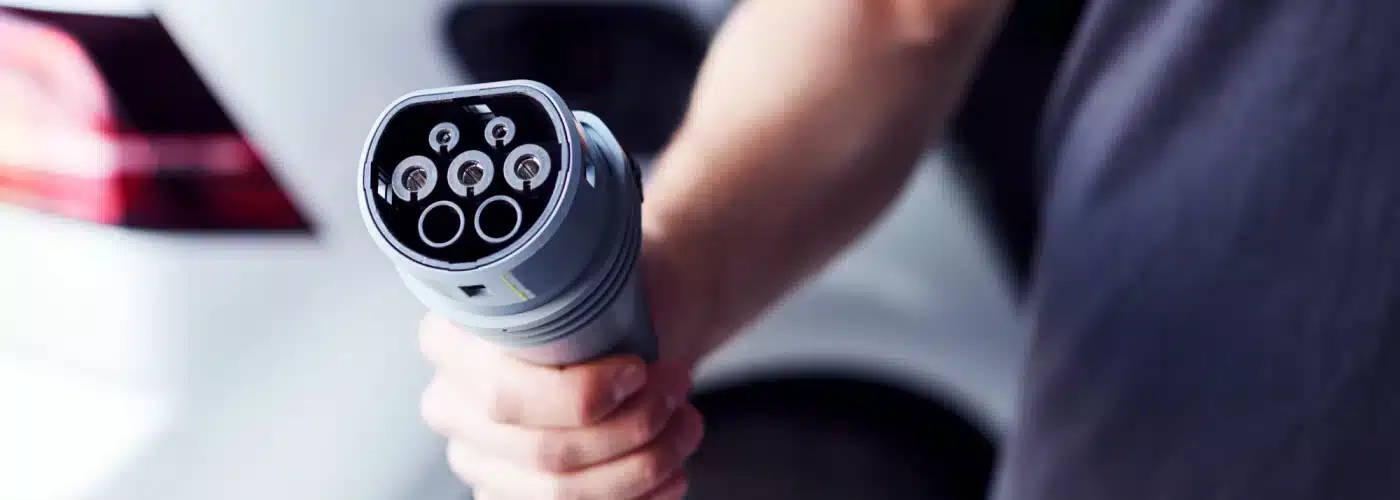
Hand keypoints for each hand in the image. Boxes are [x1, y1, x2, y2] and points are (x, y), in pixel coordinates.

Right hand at [418, 314, 703, 499]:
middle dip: (630, 425)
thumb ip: (580, 301)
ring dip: (642, 463)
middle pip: (542, 450)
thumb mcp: (593, 275)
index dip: (581, 395)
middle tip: (676, 385)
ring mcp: (479, 459)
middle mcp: (452, 406)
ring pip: (561, 492)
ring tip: (686, 422)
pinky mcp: (512, 493)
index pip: (506, 395)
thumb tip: (595, 331)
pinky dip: (637, 496)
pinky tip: (673, 471)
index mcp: (450, 343)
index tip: (637, 371)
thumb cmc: (603, 296)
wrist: (624, 321)